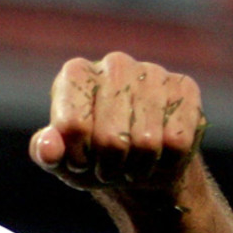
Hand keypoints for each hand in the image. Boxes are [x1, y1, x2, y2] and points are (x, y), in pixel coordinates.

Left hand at [29, 52, 206, 191]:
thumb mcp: (63, 160)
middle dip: (109, 166)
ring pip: (146, 142)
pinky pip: (177, 141)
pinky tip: (159, 156)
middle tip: (109, 168)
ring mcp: (152, 72)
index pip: (72, 125)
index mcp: (75, 74)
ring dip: (137, 167)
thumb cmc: (92, 158)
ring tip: (131, 164)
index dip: (77, 156)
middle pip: (110, 138)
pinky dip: (166, 162)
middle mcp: (114, 64)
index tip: (80, 162)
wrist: (139, 162)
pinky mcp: (185, 88)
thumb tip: (49, 147)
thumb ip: (46, 153)